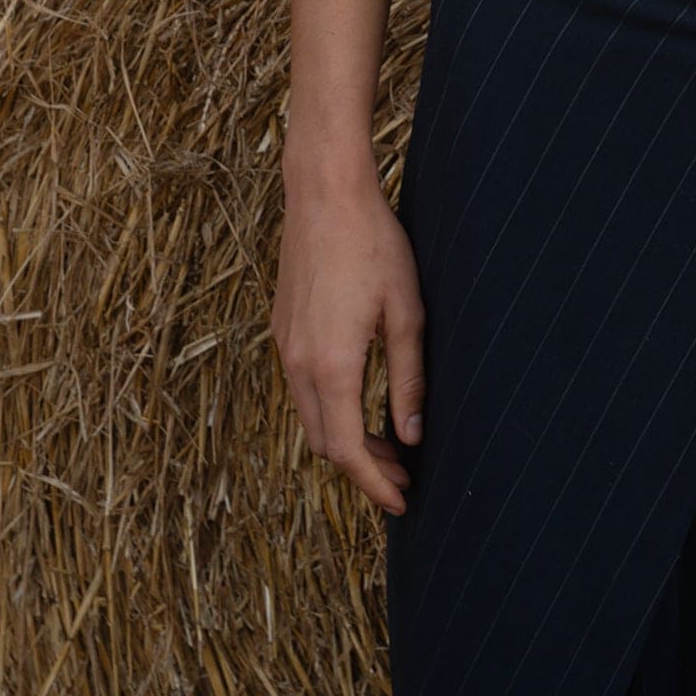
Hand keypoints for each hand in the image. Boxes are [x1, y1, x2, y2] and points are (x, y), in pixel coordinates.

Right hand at [271, 167, 426, 516]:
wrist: (324, 193)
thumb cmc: (374, 244)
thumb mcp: (406, 312)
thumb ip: (408, 379)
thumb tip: (412, 437)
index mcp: (330, 365)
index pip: (346, 451)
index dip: (374, 485)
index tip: (402, 503)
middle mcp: (298, 363)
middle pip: (324, 443)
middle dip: (362, 468)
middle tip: (404, 476)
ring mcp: (285, 346)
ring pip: (311, 418)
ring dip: (345, 440)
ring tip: (389, 444)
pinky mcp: (283, 329)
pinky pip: (303, 389)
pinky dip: (331, 410)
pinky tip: (361, 402)